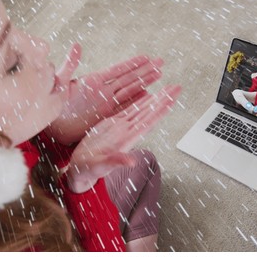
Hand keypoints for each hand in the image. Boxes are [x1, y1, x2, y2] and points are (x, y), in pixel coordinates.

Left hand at [46, 43, 163, 144]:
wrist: (51, 127)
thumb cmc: (52, 103)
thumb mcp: (60, 83)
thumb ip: (69, 66)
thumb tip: (76, 46)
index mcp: (93, 82)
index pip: (117, 71)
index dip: (132, 64)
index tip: (146, 58)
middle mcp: (102, 91)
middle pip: (128, 79)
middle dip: (144, 71)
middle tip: (161, 63)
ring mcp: (105, 103)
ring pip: (129, 91)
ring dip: (144, 84)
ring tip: (159, 75)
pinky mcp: (105, 115)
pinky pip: (124, 107)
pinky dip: (136, 102)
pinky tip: (147, 97)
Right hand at [65, 85, 181, 192]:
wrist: (79, 169)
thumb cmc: (88, 169)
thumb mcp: (100, 166)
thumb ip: (116, 161)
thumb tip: (131, 161)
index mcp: (126, 139)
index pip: (148, 121)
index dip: (160, 110)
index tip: (172, 99)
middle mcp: (127, 132)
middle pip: (149, 112)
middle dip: (163, 100)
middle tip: (177, 87)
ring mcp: (120, 128)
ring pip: (141, 110)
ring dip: (154, 99)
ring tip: (167, 88)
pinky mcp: (111, 125)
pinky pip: (128, 110)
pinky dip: (138, 101)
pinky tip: (146, 94)